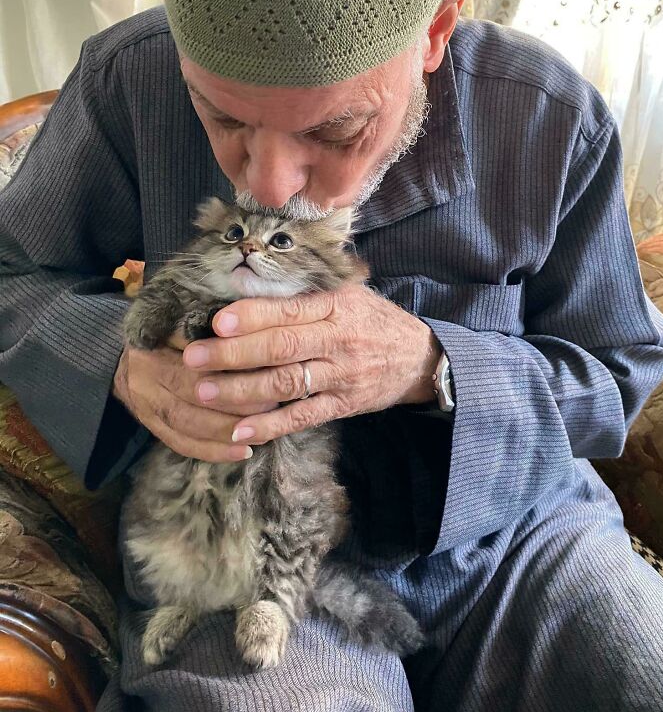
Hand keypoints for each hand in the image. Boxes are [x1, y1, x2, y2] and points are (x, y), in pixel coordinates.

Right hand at [111, 338, 273, 462]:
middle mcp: (145, 372)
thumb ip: (210, 326)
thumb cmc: (170, 332)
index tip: (265, 369)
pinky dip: (213, 451)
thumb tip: (255, 335)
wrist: (123, 356)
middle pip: (192, 392)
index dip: (231, 366)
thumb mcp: (185, 318)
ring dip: (228, 431)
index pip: (196, 356)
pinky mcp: (149, 425)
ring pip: (188, 423)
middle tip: (272, 405)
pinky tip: (243, 452)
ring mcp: (144, 402)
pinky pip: (181, 443)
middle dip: (235, 402)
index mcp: (155, 339)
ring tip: (262, 431)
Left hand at [180, 284, 441, 445]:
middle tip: (193, 358)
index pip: (290, 310)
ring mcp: (342, 375)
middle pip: (282, 347)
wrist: (419, 357)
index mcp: (337, 305)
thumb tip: (247, 281)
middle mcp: (339, 339)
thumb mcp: (348, 293)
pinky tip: (239, 430)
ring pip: (286, 384)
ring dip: (241, 390)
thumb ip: (305, 290)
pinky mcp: (343, 405)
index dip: (252, 316)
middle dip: (233, 353)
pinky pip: (302, 417)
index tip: (216, 321)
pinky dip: (270, 425)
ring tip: (204, 392)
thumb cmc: (371, 319)